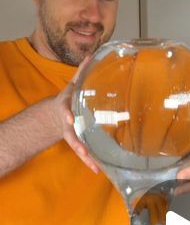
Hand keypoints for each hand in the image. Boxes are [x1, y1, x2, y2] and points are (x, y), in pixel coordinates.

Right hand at [50, 57, 99, 173]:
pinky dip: (90, 163)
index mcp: (66, 108)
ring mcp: (71, 135)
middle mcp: (67, 124)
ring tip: (94, 166)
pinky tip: (99, 170)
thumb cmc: (69, 99)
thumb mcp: (73, 85)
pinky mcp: (78, 143)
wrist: (56, 115)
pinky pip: (84, 154)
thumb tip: (92, 54)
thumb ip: (81, 72)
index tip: (70, 118)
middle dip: (76, 142)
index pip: (65, 110)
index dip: (67, 114)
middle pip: (70, 134)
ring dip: (85, 157)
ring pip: (77, 147)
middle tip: (83, 150)